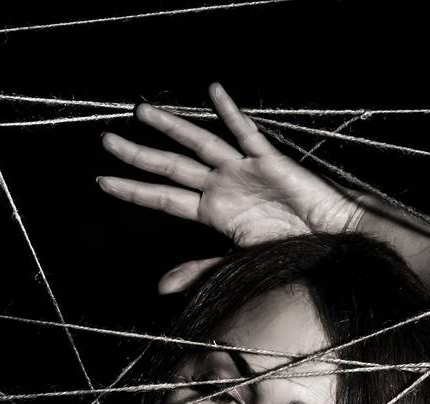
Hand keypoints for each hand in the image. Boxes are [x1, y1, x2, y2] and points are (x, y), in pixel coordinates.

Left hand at [98, 81, 365, 292]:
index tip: (101, 180)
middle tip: (106, 140)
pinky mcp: (268, 160)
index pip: (161, 197)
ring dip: (171, 128)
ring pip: (199, 144)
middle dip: (138, 154)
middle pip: (170, 166)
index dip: (132, 189)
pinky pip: (246, 133)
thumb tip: (160, 287)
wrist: (328, 244)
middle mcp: (220, 186)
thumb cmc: (287, 253)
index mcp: (210, 211)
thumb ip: (199, 270)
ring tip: (141, 112)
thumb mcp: (237, 265)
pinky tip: (213, 91)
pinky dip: (230, 112)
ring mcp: (242, 170)